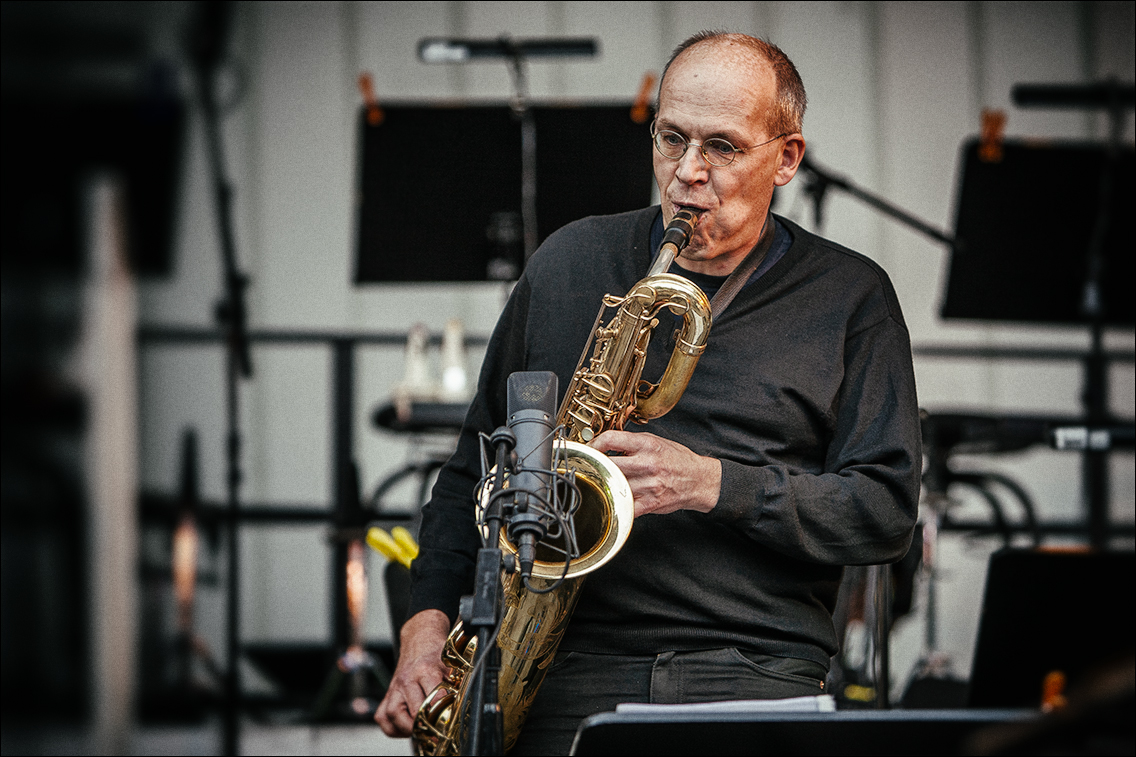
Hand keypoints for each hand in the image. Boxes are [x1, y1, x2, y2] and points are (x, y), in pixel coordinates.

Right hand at [374, 609, 450, 736]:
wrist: (420, 639)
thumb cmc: (437, 654)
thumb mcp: (452, 665)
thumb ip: (457, 685)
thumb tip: (462, 707)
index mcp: (425, 670)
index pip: (434, 699)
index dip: (443, 715)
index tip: (449, 725)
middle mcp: (406, 680)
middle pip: (413, 710)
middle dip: (426, 725)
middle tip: (436, 733)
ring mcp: (394, 687)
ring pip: (392, 715)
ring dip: (406, 728)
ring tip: (420, 730)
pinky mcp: (387, 694)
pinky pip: (382, 717)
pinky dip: (392, 727)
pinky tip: (405, 727)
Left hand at [591, 430, 720, 516]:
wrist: (699, 480)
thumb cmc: (678, 460)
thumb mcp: (657, 441)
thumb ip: (632, 443)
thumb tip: (606, 444)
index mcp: (647, 445)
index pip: (611, 439)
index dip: (594, 444)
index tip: (590, 449)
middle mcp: (647, 463)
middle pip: (608, 464)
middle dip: (595, 465)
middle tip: (589, 467)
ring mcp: (648, 485)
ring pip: (614, 485)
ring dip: (604, 484)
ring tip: (600, 481)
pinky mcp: (650, 503)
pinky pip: (625, 506)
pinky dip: (615, 504)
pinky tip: (612, 499)